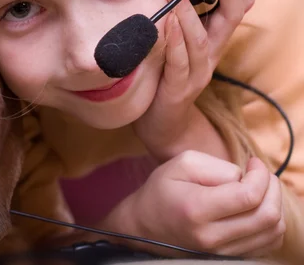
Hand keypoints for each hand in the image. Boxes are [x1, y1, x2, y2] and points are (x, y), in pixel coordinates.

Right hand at [125, 151, 284, 257]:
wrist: (145, 226)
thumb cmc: (162, 190)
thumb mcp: (180, 164)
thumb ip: (216, 166)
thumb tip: (244, 177)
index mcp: (196, 209)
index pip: (248, 196)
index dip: (260, 175)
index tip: (253, 163)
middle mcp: (211, 237)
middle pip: (267, 216)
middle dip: (272, 188)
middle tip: (261, 174)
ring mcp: (221, 252)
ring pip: (272, 231)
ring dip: (274, 204)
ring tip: (259, 188)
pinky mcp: (229, 258)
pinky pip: (268, 243)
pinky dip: (271, 222)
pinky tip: (256, 206)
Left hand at [133, 0, 260, 158]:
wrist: (163, 124)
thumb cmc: (168, 76)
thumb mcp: (181, 43)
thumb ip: (182, 17)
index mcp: (214, 40)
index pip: (237, 6)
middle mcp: (211, 53)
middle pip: (230, 17)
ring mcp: (197, 72)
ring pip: (199, 38)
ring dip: (189, 9)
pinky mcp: (179, 87)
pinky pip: (178, 62)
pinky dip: (174, 40)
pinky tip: (168, 22)